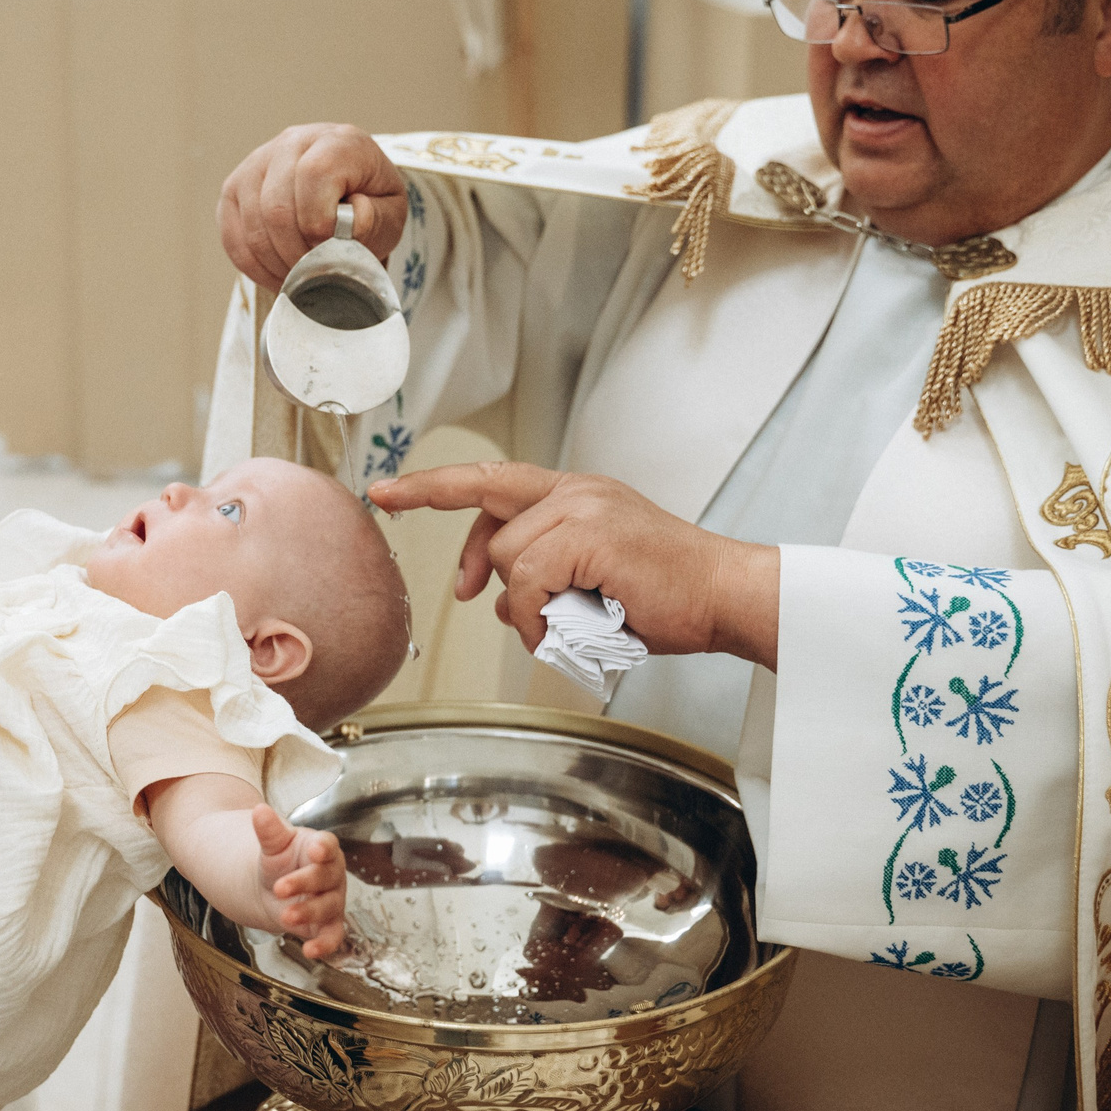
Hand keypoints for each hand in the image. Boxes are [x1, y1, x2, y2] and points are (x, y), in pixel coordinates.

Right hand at [218, 123, 409, 290]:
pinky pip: (233, 236)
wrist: (345, 191)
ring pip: (253, 224)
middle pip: (276, 205)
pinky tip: (278, 274)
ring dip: (277, 263)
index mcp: (338, 141)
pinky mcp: (234, 188)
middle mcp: (292, 142)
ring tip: (299, 276)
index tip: (331, 248)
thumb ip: (377, 219)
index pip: (314, 174)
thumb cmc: (370, 202)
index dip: (319, 220)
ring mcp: (256, 163)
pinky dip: (255, 266)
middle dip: (296, 252)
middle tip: (315, 273)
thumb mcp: (390, 213)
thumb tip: (351, 221)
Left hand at [254, 806, 346, 961]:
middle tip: (280, 888)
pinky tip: (310, 950)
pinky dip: (324, 945)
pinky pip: (332, 936)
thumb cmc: (281, 861)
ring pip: (328, 907)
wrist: (275, 888)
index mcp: (322, 848)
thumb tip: (259, 810)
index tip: (315, 849)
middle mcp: (332, 875)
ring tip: (286, 916)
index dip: (324, 848)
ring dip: (308, 912)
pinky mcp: (327, 924)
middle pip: (326, 877)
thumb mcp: (273, 844)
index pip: (328, 845)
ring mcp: (332, 900)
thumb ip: (269, 830)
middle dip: (304, 882)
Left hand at [366, 464, 780, 667]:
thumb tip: (497, 599)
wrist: (724, 596)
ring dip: (528, 606)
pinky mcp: (588, 534)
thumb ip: (542, 576)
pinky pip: (530, 580)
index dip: (434, 485)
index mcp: (574, 495)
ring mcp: (582, 508)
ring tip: (571, 625)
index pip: (490, 480)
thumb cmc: (665, 597)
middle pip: (488, 514)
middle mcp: (574, 491)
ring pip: (509, 558)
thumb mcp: (591, 580)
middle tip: (458, 586)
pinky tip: (572, 630)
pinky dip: (541, 617)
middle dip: (470, 556)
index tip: (386, 492)